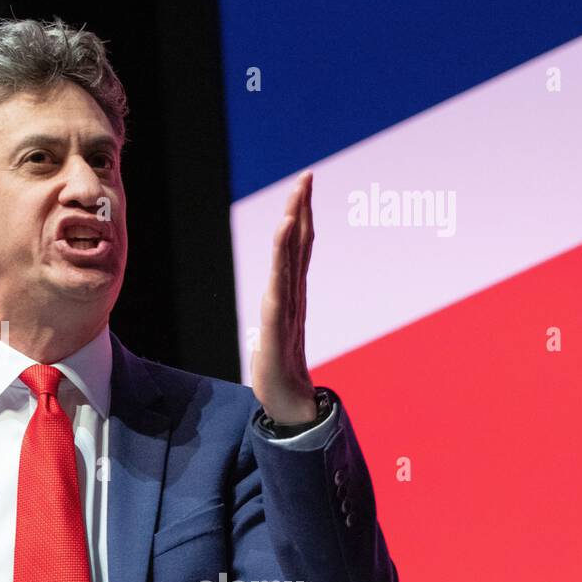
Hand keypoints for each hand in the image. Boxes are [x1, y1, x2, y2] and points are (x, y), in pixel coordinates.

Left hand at [251, 171, 316, 423]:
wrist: (289, 406)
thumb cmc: (281, 372)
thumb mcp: (276, 335)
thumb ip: (279, 319)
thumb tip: (273, 311)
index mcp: (292, 296)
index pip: (298, 249)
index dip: (301, 217)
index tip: (304, 187)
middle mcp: (293, 296)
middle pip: (299, 245)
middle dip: (302, 209)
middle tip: (307, 175)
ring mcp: (287, 307)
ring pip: (291, 259)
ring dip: (294, 225)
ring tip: (297, 196)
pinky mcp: (278, 322)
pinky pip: (280, 282)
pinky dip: (282, 254)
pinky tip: (283, 232)